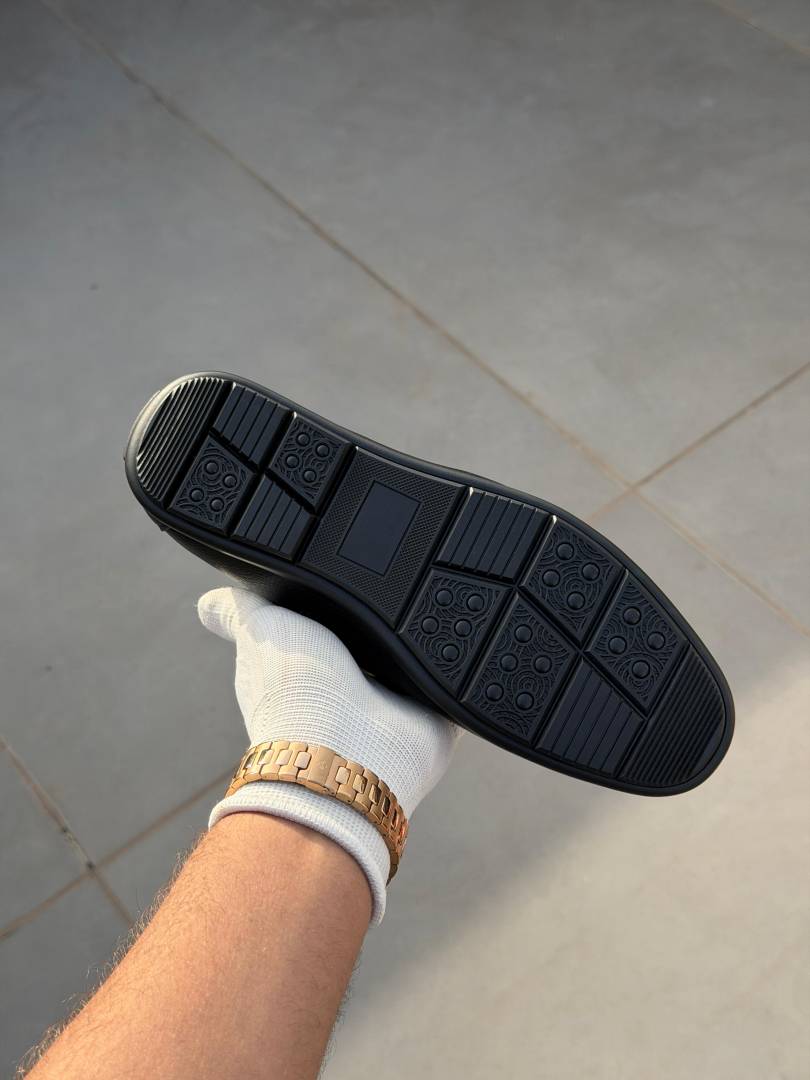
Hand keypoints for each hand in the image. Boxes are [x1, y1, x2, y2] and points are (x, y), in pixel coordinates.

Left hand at [198, 587, 459, 922]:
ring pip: (419, 650)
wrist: (352, 752)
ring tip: (432, 597)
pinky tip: (461, 629)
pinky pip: (458, 676)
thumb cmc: (296, 694)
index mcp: (314, 661)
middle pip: (380, 631)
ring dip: (424, 632)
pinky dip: (461, 659)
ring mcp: (399, 698)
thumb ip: (239, 611)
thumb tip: (205, 603)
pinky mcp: (439, 710)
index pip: (332, 617)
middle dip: (390, 608)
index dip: (340, 594)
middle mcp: (355, 680)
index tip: (355, 561)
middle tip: (402, 575)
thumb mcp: (260, 632)